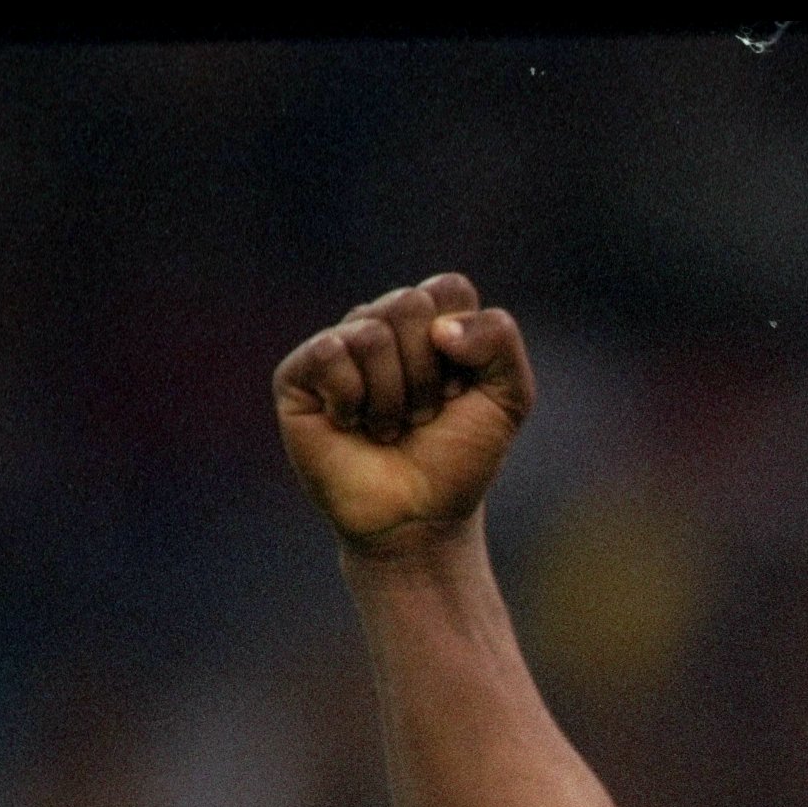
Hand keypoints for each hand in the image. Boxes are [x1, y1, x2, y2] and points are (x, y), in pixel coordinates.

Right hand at [273, 272, 532, 554]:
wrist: (420, 517)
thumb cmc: (459, 458)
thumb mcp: (509, 398)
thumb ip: (500, 340)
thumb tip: (440, 327)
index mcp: (431, 322)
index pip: (448, 289)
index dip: (464, 346)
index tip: (461, 391)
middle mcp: (380, 325)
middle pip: (410, 305)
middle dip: (429, 375)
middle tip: (423, 415)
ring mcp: (337, 346)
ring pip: (371, 333)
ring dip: (393, 396)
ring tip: (390, 427)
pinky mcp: (298, 374)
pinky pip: (331, 353)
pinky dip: (354, 399)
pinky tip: (351, 425)